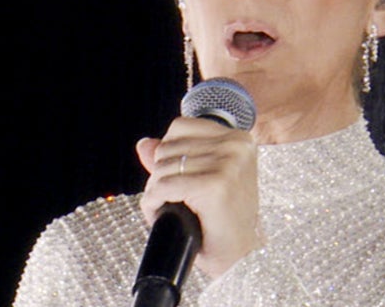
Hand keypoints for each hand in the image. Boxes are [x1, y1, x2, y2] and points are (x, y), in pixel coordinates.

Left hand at [136, 116, 263, 277]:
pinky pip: (163, 187)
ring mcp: (227, 164)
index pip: (180, 127)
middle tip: (173, 198)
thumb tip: (144, 144)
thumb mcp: (202, 179)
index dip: (168, 154)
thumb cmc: (223, 220)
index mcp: (238, 138)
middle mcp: (236, 145)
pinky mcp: (214, 186)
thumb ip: (175, 157)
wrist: (240, 256)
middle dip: (160, 174)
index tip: (178, 177)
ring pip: (162, 167)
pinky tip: (163, 213)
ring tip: (170, 207)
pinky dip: (154, 202)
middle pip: (168, 147)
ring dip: (156, 191)